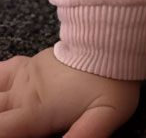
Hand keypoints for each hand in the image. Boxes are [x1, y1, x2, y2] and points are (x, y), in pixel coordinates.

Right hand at [0, 48, 140, 137]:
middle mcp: (24, 94)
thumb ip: (86, 135)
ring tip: (4, 111)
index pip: (1, 128)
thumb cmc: (111, 81)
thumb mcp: (107, 114)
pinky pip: (1, 71)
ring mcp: (25, 77)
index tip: (7, 130)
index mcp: (37, 111)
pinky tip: (0, 91)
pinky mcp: (29, 65)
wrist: (112, 39)